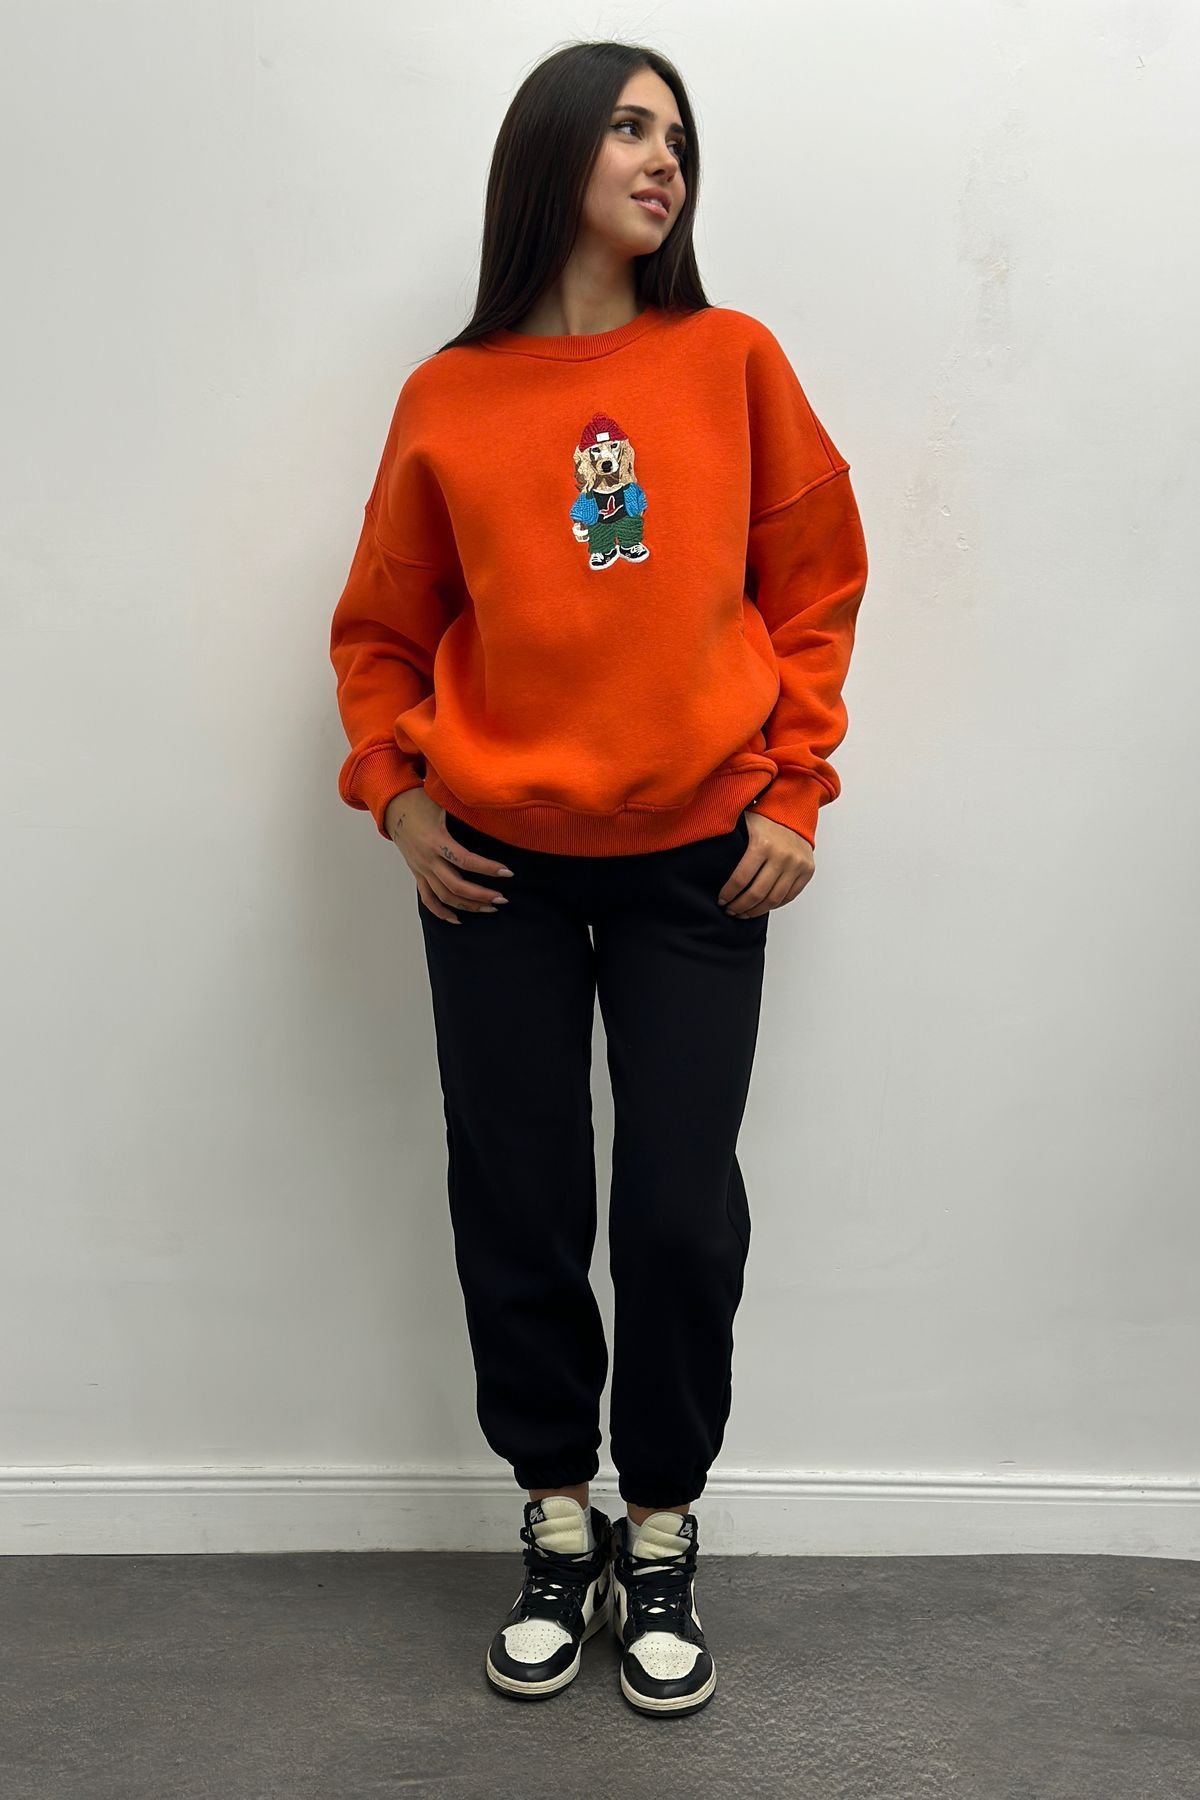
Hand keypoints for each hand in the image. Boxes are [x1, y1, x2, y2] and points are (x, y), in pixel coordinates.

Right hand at [383, 788, 513, 924]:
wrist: (394, 806)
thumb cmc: (421, 802)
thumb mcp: (444, 803)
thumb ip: (466, 812)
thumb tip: (495, 813)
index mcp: (436, 840)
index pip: (465, 860)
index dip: (488, 868)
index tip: (508, 872)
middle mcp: (427, 859)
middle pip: (456, 886)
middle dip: (481, 895)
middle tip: (502, 898)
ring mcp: (421, 869)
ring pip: (444, 896)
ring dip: (468, 905)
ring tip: (490, 907)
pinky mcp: (417, 873)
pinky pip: (427, 898)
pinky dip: (441, 912)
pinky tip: (457, 919)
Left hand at [719, 810, 814, 917]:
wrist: (794, 810)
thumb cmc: (765, 817)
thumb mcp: (743, 823)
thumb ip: (727, 838)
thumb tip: (701, 851)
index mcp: (762, 844)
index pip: (740, 879)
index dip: (729, 894)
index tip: (721, 900)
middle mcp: (782, 856)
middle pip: (757, 893)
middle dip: (740, 907)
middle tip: (730, 911)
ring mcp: (796, 864)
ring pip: (774, 899)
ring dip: (756, 910)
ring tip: (743, 913)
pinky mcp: (807, 870)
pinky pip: (789, 896)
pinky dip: (774, 905)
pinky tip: (761, 906)